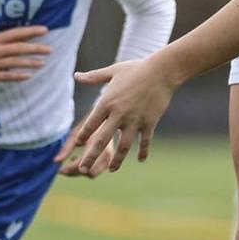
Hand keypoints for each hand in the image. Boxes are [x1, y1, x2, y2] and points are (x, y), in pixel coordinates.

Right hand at [0, 25, 49, 85]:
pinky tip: (29, 76)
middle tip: (49, 49)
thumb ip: (4, 42)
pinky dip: (18, 76)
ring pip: (14, 62)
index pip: (15, 33)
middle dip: (35, 48)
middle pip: (17, 48)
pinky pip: (6, 76)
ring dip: (29, 62)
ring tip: (42, 63)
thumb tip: (24, 39)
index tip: (44, 30)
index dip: (30, 31)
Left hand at [55, 56, 177, 176]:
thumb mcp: (113, 71)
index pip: (90, 124)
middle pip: (102, 140)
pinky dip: (143, 152)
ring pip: (124, 146)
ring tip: (112, 170)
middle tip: (83, 170)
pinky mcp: (149, 123)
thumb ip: (93, 77)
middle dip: (91, 157)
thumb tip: (76, 76)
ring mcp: (135, 120)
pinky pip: (145, 142)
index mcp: (107, 102)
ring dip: (117, 160)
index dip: (83, 136)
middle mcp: (119, 114)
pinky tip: (141, 160)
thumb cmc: (136, 68)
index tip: (78, 144)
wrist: (162, 71)